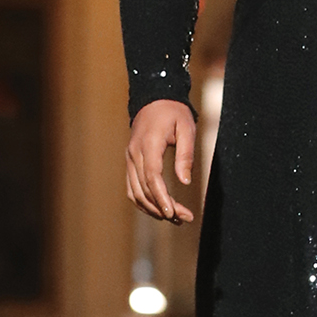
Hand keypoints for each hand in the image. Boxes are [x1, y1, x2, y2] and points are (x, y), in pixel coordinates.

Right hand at [126, 100, 196, 222]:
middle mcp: (134, 154)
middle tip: (184, 219)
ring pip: (135, 193)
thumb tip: (185, 182)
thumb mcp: (187, 128)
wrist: (154, 98)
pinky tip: (159, 209)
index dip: (162, 198)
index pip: (152, 178)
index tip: (174, 213)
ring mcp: (130, 158)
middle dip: (162, 208)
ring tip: (174, 218)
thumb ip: (185, 155)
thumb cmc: (174, 112)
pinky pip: (132, 187)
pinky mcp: (130, 161)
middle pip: (144, 190)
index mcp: (149, 145)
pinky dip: (143, 201)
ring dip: (153, 209)